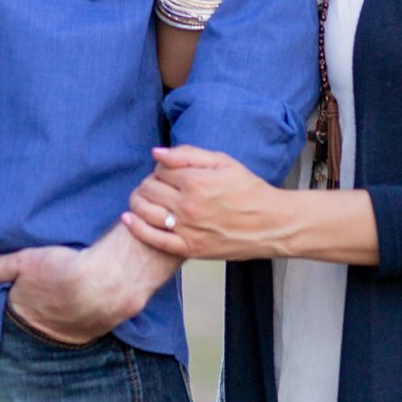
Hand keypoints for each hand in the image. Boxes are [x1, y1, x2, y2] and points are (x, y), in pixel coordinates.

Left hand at [0, 228, 171, 344]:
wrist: (111, 280)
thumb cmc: (64, 269)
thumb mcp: (23, 262)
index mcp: (24, 316)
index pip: (10, 314)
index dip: (12, 302)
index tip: (15, 293)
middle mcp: (46, 333)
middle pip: (35, 324)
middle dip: (36, 313)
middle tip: (43, 294)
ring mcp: (73, 336)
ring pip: (61, 327)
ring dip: (61, 316)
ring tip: (64, 297)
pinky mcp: (97, 332)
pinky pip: (83, 326)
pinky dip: (83, 315)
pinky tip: (87, 299)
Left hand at [122, 145, 286, 260]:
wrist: (271, 224)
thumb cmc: (250, 190)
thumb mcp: (224, 162)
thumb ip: (188, 155)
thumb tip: (157, 153)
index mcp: (196, 181)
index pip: (159, 170)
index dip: (160, 169)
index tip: (167, 173)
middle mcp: (188, 206)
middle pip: (148, 190)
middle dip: (147, 184)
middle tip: (156, 187)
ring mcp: (187, 229)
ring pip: (145, 212)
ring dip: (137, 202)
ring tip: (142, 199)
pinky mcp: (190, 248)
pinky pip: (153, 239)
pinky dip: (137, 228)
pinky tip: (129, 219)